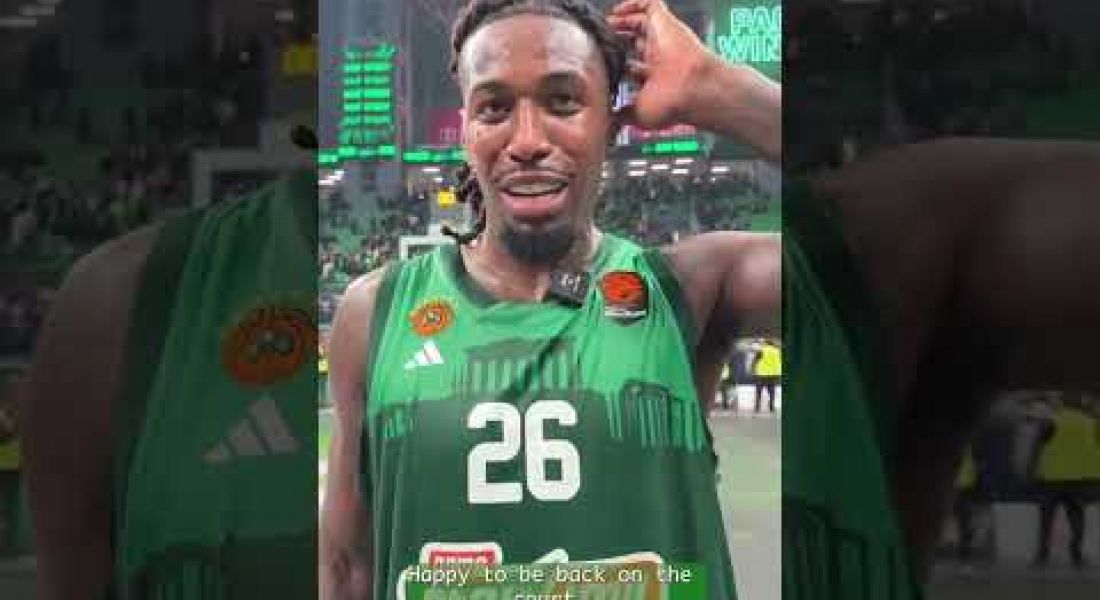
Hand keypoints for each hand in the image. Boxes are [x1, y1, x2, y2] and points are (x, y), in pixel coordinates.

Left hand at [608, 0, 713, 129]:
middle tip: (600, 39)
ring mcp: (662, 38)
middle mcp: (659, 56)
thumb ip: (622, 116)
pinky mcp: (665, 23)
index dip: (616, 62)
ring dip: (621, 21)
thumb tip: (609, 124)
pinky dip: (633, 4)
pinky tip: (617, 12)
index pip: (633, 64)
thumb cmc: (672, 105)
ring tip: (605, 24)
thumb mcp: (638, 114)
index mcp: (654, 77)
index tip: (601, 62)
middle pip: (635, 40)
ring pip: (641, 21)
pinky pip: (650, 4)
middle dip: (616, 38)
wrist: (691, 89)